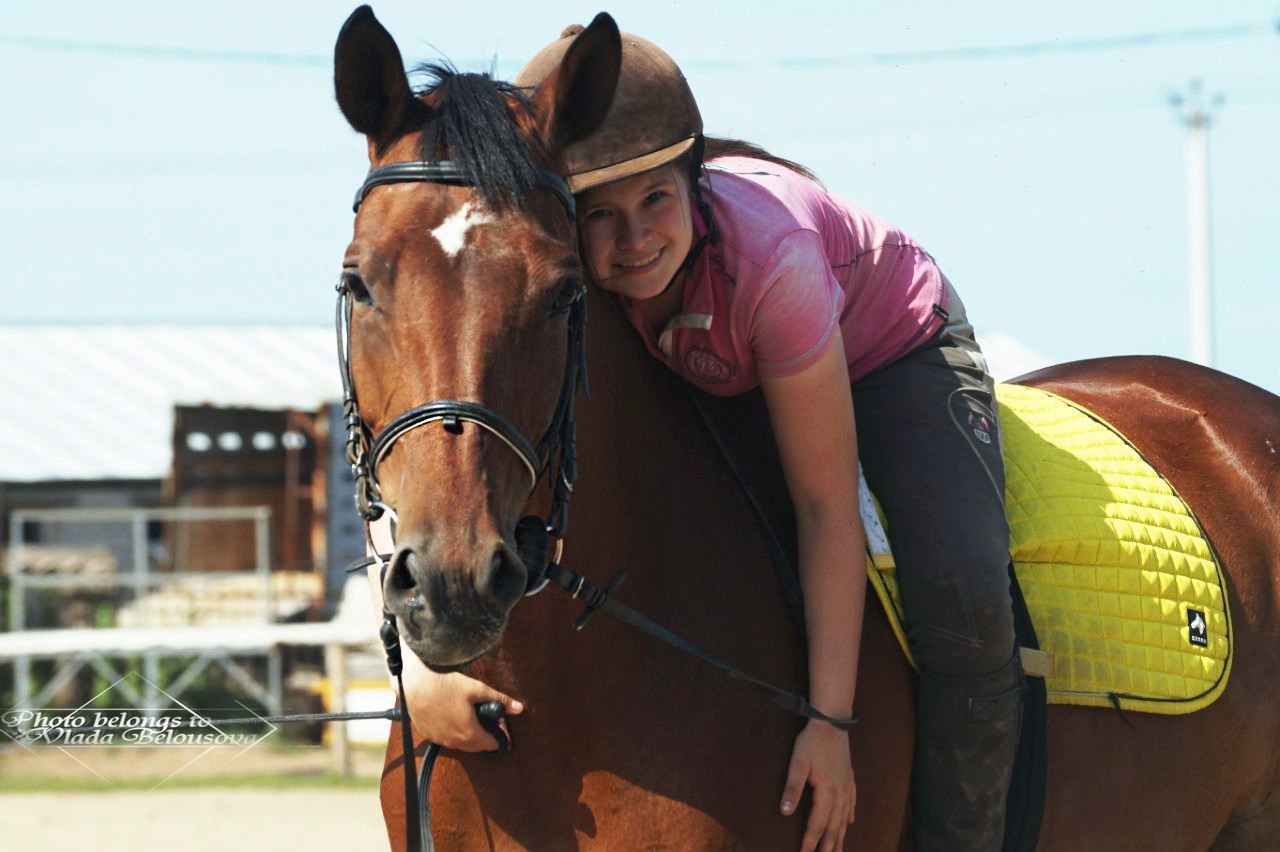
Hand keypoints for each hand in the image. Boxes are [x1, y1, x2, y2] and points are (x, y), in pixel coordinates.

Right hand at [399, 656, 523, 751]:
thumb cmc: (446, 685)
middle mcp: (454, 742)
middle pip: (476, 746)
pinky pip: (445, 738)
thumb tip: (519, 708)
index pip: (491, 745)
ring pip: (459, 744)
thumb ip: (499, 700)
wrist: (415, 683)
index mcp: (469, 733)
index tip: (502, 729)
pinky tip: (452, 716)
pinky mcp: (427, 734)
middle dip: (484, 736)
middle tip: (488, 720)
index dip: (499, 737)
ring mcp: (439, 739)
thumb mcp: (477, 689)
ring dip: (468, 735)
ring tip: (470, 716)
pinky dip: (452, 732)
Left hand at [780, 720, 855, 851]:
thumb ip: (792, 788)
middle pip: (834, 826)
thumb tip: (785, 812)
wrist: (832, 722)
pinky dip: (849, 815)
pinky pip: (851, 803)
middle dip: (829, 845)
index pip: (817, 823)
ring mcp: (846, 786)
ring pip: (844, 818)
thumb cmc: (812, 743)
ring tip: (838, 850)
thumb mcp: (797, 764)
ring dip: (840, 836)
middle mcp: (840, 794)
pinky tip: (850, 822)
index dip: (811, 841)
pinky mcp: (849, 778)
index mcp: (826, 793)